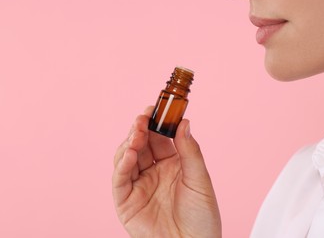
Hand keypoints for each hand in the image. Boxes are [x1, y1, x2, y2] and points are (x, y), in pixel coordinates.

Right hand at [112, 107, 220, 236]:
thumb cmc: (202, 217)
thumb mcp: (199, 180)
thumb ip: (190, 151)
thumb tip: (185, 122)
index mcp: (172, 165)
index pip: (159, 138)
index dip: (156, 123)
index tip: (155, 108)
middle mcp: (153, 172)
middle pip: (141, 144)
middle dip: (140, 129)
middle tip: (143, 118)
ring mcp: (139, 186)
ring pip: (127, 157)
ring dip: (130, 142)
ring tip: (138, 132)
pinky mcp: (126, 201)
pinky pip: (120, 179)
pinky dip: (122, 164)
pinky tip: (130, 152)